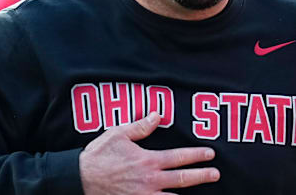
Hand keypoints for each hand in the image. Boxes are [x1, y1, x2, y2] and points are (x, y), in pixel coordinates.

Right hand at [79, 112, 219, 194]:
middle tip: (216, 174)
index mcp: (148, 161)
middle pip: (182, 180)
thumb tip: (158, 115)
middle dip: (201, 176)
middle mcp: (149, 181)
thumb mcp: (118, 134)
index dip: (197, 156)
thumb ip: (140, 126)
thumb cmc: (98, 155)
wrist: (79, 179)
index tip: (210, 154)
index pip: (179, 158)